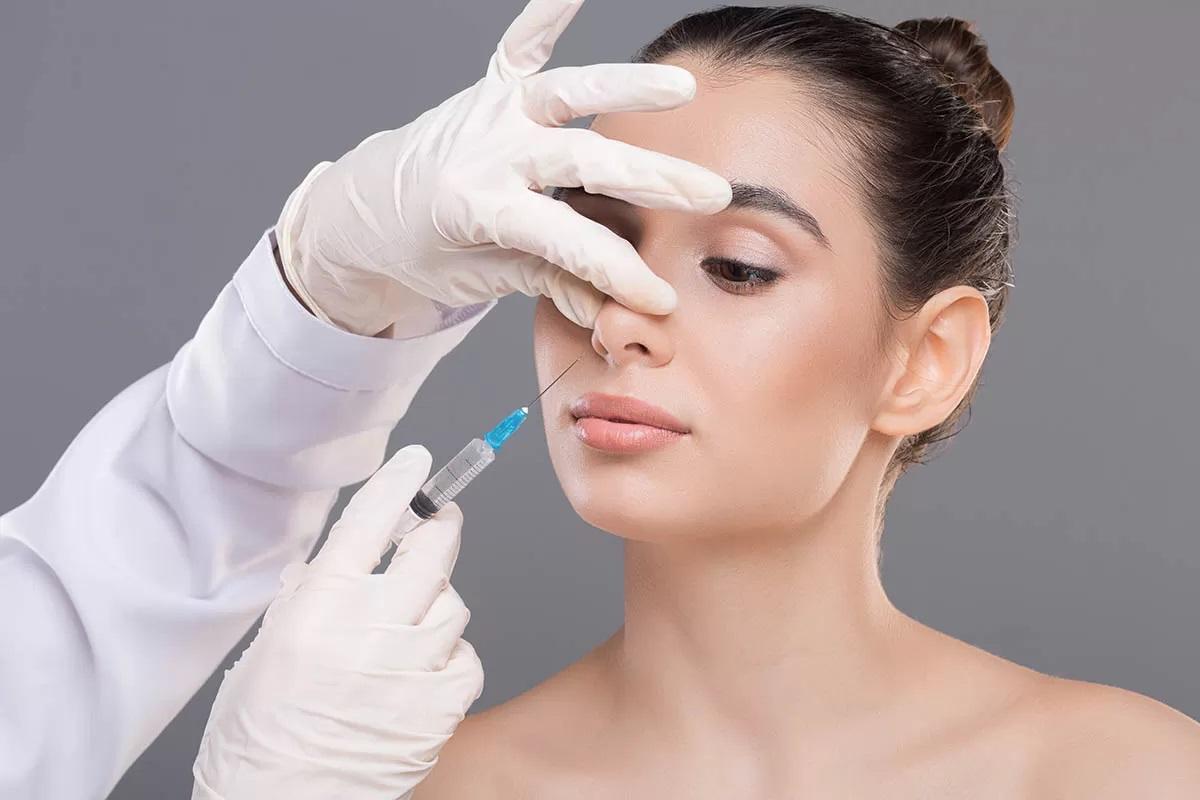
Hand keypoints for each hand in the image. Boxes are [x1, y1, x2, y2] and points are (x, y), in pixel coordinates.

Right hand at [192, 445, 481, 799]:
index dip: (399, 484)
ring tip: (405, 631)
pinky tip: (420, 671)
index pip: (369, 522)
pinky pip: (466, 657)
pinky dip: (450, 656)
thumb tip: (342, 557)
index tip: (417, 463)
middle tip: (438, 523)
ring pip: (454, 604)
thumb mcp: (268, 650)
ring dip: (436, 605)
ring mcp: (411, 668)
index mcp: (319, 609)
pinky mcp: (440, 707)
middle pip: (433, 550)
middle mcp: (370, 630)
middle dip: (440, 528)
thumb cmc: (259, 739)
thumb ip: (310, 598)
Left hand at [275, 0, 730, 335]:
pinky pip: (521, 44)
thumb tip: (614, 315)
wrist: (363, 214)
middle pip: (581, 161)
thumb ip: (550, 286)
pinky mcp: (490, 88)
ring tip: (682, 87)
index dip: (616, 271)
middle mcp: (488, 150)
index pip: (566, 241)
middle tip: (711, 194)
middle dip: (650, 179)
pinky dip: (549, 12)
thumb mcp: (482, 279)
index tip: (662, 297)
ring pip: (564, 92)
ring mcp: (490, 111)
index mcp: (479, 208)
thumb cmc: (425, 252)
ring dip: (625, 89)